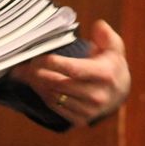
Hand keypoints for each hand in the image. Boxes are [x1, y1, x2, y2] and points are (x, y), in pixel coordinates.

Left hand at [10, 19, 130, 126]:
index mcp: (104, 74)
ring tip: (24, 73)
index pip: (74, 69)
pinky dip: (43, 95)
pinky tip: (36, 84)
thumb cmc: (111, 65)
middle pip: (59, 83)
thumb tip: (99, 26)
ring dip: (37, 84)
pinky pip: (55, 107)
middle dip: (38, 73)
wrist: (120, 93)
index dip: (53, 63)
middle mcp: (97, 94)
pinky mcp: (81, 119)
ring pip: (54, 96)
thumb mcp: (114, 47)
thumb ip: (106, 35)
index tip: (38, 57)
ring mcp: (89, 110)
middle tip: (24, 64)